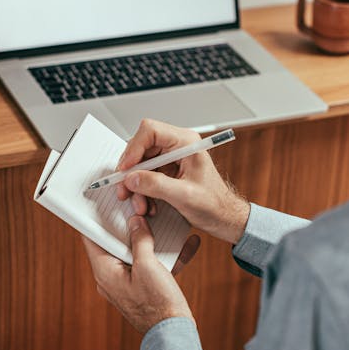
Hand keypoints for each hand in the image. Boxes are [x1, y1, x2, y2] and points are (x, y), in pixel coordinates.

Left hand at [82, 215, 199, 334]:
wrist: (174, 334)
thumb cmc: (157, 304)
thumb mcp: (148, 266)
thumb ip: (140, 241)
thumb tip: (135, 221)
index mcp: (105, 272)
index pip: (91, 238)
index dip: (95, 219)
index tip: (101, 202)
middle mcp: (111, 278)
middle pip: (115, 243)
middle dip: (128, 225)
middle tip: (136, 206)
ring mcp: (128, 283)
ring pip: (135, 252)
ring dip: (150, 238)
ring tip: (162, 221)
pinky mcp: (144, 287)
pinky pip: (151, 265)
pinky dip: (165, 255)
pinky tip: (186, 243)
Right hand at [117, 119, 249, 244]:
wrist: (223, 218)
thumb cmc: (215, 204)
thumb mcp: (184, 196)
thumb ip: (157, 185)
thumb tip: (132, 178)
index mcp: (186, 143)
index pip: (150, 131)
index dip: (133, 148)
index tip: (126, 169)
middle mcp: (177, 146)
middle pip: (141, 148)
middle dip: (131, 172)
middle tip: (125, 189)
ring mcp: (171, 158)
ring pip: (141, 164)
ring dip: (136, 185)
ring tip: (140, 204)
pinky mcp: (167, 170)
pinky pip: (145, 175)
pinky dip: (142, 190)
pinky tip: (147, 204)